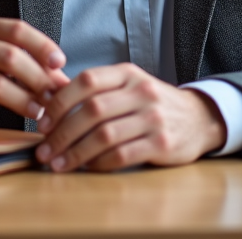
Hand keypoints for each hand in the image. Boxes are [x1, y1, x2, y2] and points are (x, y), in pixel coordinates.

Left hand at [34, 63, 225, 171]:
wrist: (199, 119)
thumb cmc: (152, 104)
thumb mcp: (128, 86)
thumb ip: (95, 90)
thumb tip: (48, 98)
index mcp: (128, 74)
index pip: (87, 81)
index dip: (59, 102)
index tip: (42, 122)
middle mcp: (141, 92)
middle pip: (92, 110)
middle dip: (62, 133)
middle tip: (45, 150)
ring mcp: (153, 117)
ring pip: (104, 135)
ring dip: (76, 153)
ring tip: (59, 164)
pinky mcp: (162, 143)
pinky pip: (122, 155)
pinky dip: (99, 164)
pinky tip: (88, 168)